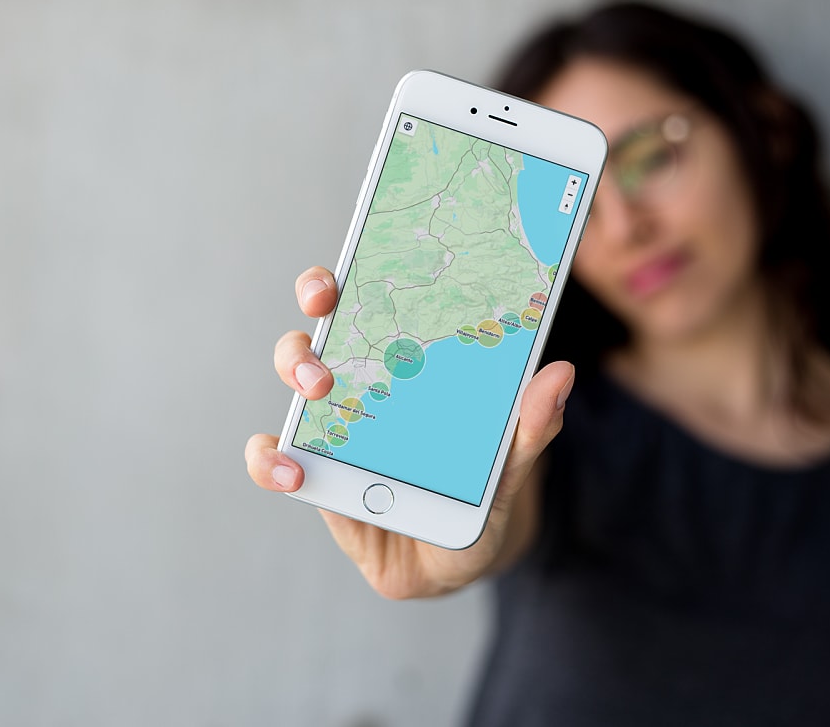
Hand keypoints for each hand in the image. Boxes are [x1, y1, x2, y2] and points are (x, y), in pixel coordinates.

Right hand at [246, 266, 574, 598]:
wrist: (458, 559)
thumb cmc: (480, 498)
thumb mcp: (511, 463)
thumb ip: (531, 426)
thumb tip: (559, 374)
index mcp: (408, 361)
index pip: (373, 298)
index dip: (353, 274)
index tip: (350, 270)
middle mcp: (362, 381)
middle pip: (323, 325)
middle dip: (317, 303)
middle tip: (330, 318)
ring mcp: (331, 426)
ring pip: (294, 378)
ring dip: (296, 369)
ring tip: (319, 388)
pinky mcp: (313, 475)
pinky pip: (272, 458)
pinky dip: (270, 458)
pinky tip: (292, 469)